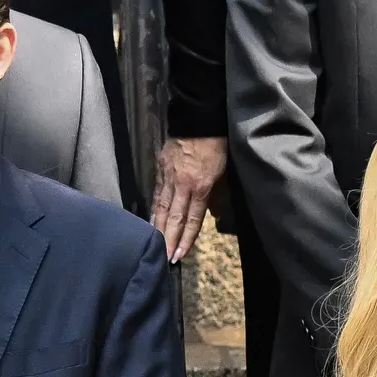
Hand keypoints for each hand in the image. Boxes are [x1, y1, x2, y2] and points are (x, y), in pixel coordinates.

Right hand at [148, 136, 226, 262]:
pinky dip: (153, 210)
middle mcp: (182, 185)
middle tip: (163, 258)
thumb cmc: (217, 145)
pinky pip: (157, 195)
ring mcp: (168, 178)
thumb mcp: (225, 171)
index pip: (193, 219)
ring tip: (155, 245)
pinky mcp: (160, 170)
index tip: (179, 255)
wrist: (199, 119)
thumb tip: (214, 215)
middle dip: (168, 239)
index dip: (186, 238)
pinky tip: (151, 222)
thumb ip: (219, 195)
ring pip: (162, 208)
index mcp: (201, 186)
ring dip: (158, 228)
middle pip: (174, 217)